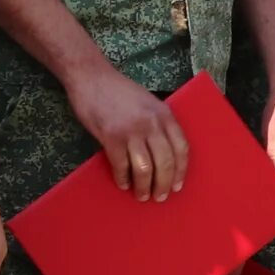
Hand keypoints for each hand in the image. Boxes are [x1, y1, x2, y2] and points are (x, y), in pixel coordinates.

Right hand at [70, 65, 186, 201]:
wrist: (92, 78)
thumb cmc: (120, 92)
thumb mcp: (149, 104)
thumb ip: (158, 124)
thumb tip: (162, 154)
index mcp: (165, 115)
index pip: (182, 148)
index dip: (181, 170)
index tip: (179, 185)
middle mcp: (152, 124)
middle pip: (165, 162)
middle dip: (164, 184)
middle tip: (160, 197)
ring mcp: (132, 131)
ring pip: (145, 168)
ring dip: (144, 186)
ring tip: (142, 196)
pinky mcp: (111, 136)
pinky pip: (121, 165)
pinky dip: (123, 178)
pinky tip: (123, 184)